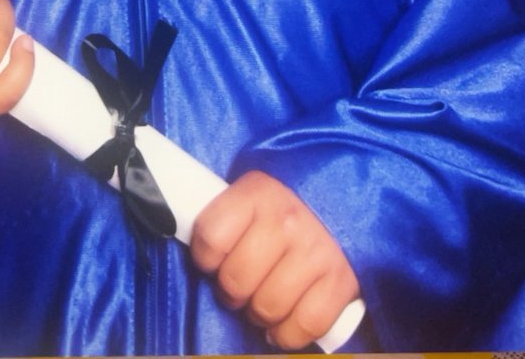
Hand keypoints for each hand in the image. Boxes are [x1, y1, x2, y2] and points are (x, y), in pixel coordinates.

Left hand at [190, 170, 358, 349]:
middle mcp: (288, 219)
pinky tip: (285, 319)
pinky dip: (289, 334)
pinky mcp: (340, 281)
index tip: (213, 260)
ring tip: (263, 299)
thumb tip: (184, 238)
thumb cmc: (278, 213)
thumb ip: (222, 220)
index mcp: (258, 192)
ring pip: (268, 307)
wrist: (337, 208)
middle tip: (240, 285)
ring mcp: (316, 250)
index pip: (211, 236)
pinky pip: (304, 326)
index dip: (205, 257)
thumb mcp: (247, 200)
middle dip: (232, 291)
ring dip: (260, 313)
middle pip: (237, 279)